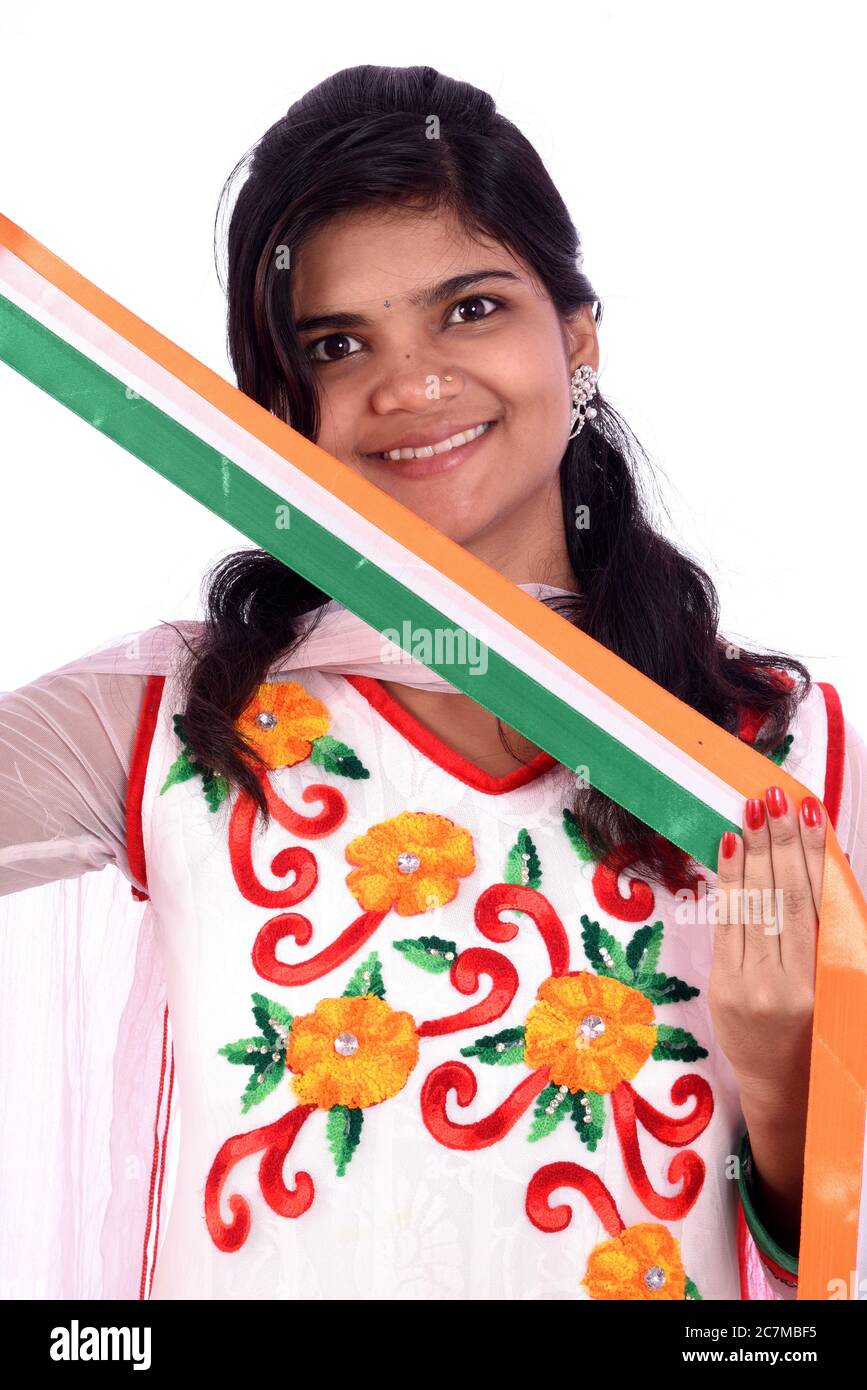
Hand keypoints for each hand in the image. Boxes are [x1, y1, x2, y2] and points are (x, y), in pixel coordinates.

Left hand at [709, 785, 826, 1103]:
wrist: (787, 1088)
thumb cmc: (824, 1032)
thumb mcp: (839, 985)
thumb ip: (829, 935)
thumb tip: (818, 866)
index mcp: (823, 984)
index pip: (813, 904)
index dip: (809, 854)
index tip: (808, 812)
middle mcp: (785, 984)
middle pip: (780, 897)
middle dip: (778, 842)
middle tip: (774, 797)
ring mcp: (747, 986)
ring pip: (750, 906)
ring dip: (752, 852)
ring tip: (752, 810)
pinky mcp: (722, 987)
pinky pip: (726, 925)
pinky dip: (729, 883)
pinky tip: (730, 848)